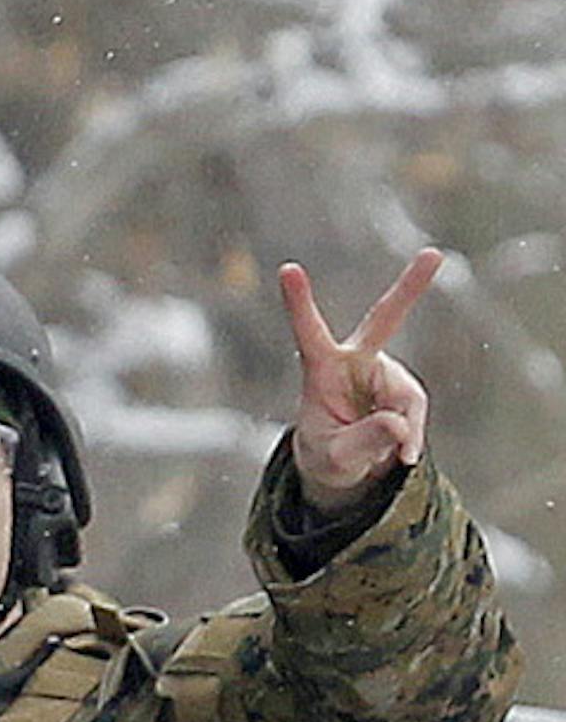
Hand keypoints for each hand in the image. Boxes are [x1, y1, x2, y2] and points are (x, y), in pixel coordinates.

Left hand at [278, 248, 441, 515]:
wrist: (344, 466)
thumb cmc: (327, 456)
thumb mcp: (336, 459)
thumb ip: (363, 442)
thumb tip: (398, 425)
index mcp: (321, 369)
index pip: (309, 333)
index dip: (299, 303)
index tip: (287, 268)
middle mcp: (356, 362)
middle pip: (385, 320)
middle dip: (411, 287)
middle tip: (435, 255)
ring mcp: (384, 373)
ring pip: (406, 401)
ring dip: (398, 434)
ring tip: (378, 454)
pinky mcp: (405, 389)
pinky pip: (415, 416)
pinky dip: (409, 439)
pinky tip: (398, 453)